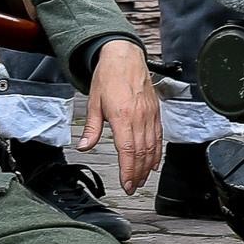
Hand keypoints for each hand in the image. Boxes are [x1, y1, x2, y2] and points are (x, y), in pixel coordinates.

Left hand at [78, 41, 162, 195]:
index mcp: (123, 116)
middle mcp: (139, 117)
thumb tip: (84, 146)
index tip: (126, 184)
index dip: (128, 171)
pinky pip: (158, 137)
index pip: (128, 151)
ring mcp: (150, 115)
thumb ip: (91, 128)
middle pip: (142, 153)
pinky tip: (153, 163)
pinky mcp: (155, 112)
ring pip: (152, 148)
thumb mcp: (94, 102)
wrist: (124, 56)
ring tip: (141, 180)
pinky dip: (157, 153)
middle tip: (132, 187)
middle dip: (137, 174)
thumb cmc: (109, 76)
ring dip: (147, 167)